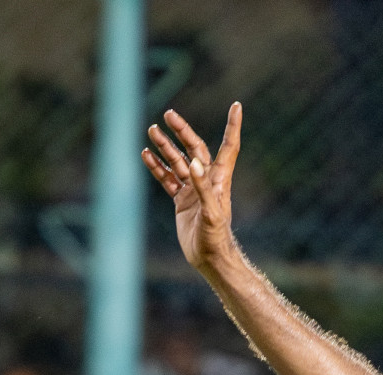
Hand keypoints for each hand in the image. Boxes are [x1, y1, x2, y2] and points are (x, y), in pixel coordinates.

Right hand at [143, 105, 242, 276]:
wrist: (209, 259)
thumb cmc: (215, 237)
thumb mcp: (211, 212)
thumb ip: (202, 188)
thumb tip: (194, 163)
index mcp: (219, 180)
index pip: (228, 146)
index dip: (232, 126)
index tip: (237, 106)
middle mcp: (207, 181)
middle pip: (195, 148)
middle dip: (182, 131)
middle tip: (168, 115)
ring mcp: (192, 190)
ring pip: (177, 162)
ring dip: (165, 147)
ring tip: (151, 130)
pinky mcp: (181, 201)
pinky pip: (167, 179)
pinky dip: (157, 167)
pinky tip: (146, 155)